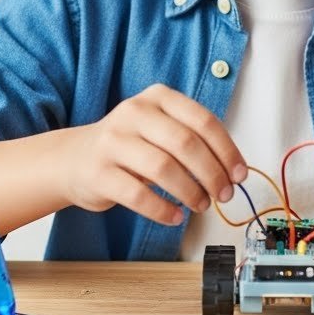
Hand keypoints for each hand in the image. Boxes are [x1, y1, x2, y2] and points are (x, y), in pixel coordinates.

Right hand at [63, 84, 247, 225]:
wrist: (74, 159)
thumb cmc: (129, 146)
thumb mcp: (159, 128)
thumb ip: (192, 140)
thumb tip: (232, 170)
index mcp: (157, 98)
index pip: (202, 120)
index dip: (226, 150)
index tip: (239, 174)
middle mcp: (134, 113)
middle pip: (185, 144)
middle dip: (212, 174)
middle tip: (224, 194)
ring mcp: (113, 141)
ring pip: (163, 168)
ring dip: (190, 192)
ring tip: (201, 205)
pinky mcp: (99, 172)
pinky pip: (138, 195)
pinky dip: (163, 210)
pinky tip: (175, 216)